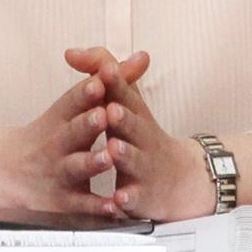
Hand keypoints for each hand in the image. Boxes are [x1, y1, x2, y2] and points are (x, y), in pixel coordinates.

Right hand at [0, 71, 120, 215]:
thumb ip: (112, 81)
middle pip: (72, 131)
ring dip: (92, 162)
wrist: (7, 173)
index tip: (99, 82)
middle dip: (88, 123)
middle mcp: (58, 143)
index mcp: (62, 117)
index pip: (72, 101)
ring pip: (76, 167)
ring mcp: (60, 172)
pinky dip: (98, 206)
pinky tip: (114, 205)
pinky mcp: (64, 201)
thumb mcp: (75, 105)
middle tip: (103, 115)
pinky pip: (82, 204)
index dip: (85, 92)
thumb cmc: (52, 134)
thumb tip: (142, 57)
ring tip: (107, 158)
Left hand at [65, 46, 216, 221]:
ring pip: (134, 161)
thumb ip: (99, 74)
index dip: (116, 83)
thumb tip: (70, 52)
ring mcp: (144, 168)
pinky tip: (119, 199)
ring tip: (113, 149)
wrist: (181, 179)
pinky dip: (128, 199)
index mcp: (134, 113)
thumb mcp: (124, 101)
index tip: (105, 72)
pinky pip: (135, 199)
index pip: (126, 94)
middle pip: (134, 126)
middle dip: (123, 118)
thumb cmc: (140, 134)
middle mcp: (142, 138)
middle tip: (110, 111)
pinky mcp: (143, 197)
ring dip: (125, 155)